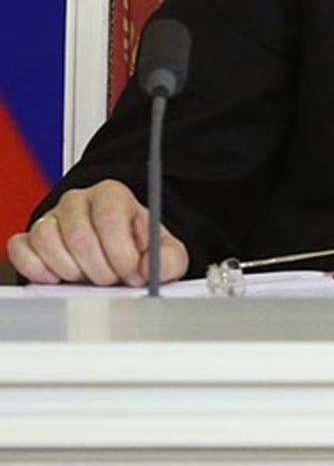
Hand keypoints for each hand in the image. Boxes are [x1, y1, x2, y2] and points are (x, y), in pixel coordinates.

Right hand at [6, 180, 187, 286]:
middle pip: (80, 235)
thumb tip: (152, 269)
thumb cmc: (135, 248)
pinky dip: (39, 270)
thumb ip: (170, 259)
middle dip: (100, 269)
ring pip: (48, 241)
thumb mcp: (163, 251)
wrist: (112, 252)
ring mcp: (50, 218)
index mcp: (113, 195)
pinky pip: (22, 251)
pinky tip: (59, 277)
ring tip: (88, 276)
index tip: (132, 273)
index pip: (110, 216)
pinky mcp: (29, 239)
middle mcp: (78, 201)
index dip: (122, 251)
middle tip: (112, 280)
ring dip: (71, 270)